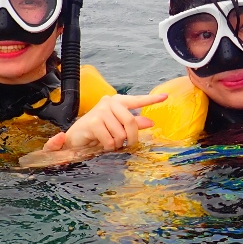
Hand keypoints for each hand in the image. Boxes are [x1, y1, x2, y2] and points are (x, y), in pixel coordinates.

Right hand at [41, 92, 168, 153]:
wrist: (76, 138)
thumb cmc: (98, 131)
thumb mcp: (117, 127)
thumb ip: (133, 123)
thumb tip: (150, 122)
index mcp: (117, 101)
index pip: (136, 100)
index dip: (151, 100)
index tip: (166, 97)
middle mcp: (109, 102)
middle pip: (130, 122)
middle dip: (131, 138)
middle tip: (127, 144)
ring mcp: (101, 111)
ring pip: (120, 134)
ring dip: (116, 143)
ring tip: (108, 142)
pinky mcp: (93, 122)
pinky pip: (110, 140)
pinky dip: (108, 146)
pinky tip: (101, 143)